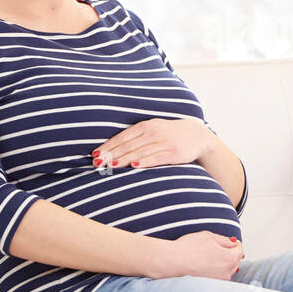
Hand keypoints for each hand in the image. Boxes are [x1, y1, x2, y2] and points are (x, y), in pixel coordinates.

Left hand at [91, 118, 214, 169]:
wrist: (197, 134)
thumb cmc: (169, 134)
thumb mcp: (153, 129)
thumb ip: (136, 137)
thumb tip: (113, 148)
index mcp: (146, 126)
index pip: (122, 136)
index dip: (108, 146)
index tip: (95, 154)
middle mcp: (153, 132)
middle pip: (128, 145)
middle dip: (111, 154)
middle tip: (98, 163)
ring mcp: (164, 142)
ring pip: (140, 152)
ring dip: (124, 159)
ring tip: (111, 165)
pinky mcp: (174, 153)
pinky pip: (156, 158)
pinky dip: (144, 162)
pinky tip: (134, 165)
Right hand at [151, 230, 243, 279]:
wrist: (172, 262)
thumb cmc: (188, 249)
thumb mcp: (209, 236)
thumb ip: (225, 240)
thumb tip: (233, 243)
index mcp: (230, 258)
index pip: (239, 249)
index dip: (233, 244)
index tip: (228, 242)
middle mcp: (227, 272)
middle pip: (234, 261)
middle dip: (228, 254)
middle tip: (215, 248)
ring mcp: (219, 281)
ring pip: (226, 270)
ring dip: (221, 264)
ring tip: (207, 257)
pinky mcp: (210, 286)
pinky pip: (217, 277)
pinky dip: (214, 271)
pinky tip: (203, 265)